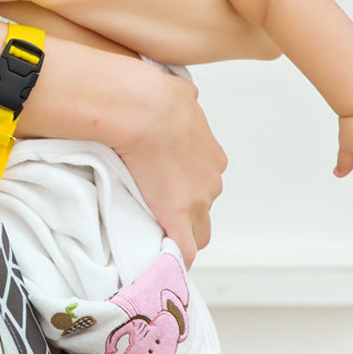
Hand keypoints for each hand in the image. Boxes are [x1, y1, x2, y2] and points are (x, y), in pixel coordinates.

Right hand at [115, 72, 226, 266]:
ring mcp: (196, 202)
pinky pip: (182, 250)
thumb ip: (184, 98)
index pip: (205, 183)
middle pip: (204, 211)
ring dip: (178, 235)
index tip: (168, 190)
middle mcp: (210, 180)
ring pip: (196, 232)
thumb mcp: (179, 90)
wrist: (142, 109)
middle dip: (186, 216)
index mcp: (210, 155)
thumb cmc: (152, 96)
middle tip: (158, 214)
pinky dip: (174, 258)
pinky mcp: (177, 219)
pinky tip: (162, 263)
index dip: (186, 190)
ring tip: (156, 238)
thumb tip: (181, 93)